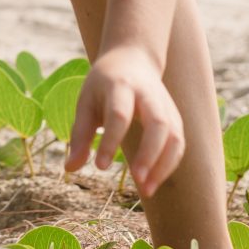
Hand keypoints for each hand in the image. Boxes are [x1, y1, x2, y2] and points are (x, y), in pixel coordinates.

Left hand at [65, 46, 185, 196]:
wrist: (133, 58)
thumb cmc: (104, 85)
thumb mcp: (86, 102)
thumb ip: (79, 135)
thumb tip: (69, 169)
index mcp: (120, 86)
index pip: (119, 115)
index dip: (111, 141)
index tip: (100, 167)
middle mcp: (148, 95)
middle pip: (158, 123)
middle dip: (150, 153)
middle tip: (137, 180)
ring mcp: (166, 106)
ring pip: (174, 135)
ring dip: (163, 165)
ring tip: (145, 190)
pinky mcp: (176, 117)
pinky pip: (179, 143)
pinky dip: (169, 165)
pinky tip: (153, 182)